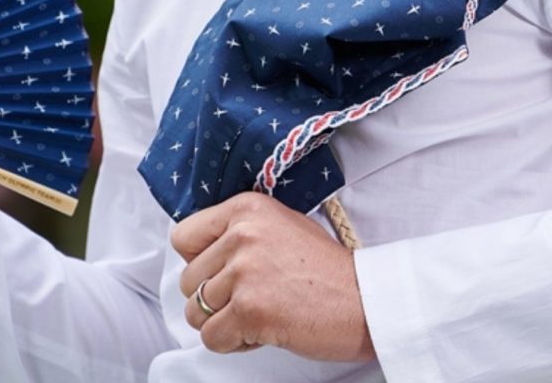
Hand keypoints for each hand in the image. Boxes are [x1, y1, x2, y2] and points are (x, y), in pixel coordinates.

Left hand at [172, 192, 374, 360]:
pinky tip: (263, 332)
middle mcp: (242, 234)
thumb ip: (238, 233)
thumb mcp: (281, 227)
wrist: (368, 301)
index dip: (198, 262)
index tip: (223, 272)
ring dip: (223, 322)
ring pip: (195, 312)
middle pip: (187, 280)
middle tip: (252, 300)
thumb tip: (200, 254)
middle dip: (213, 298)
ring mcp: (245, 272)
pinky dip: (233, 343)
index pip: (183, 237)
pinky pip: (211, 337)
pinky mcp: (251, 309)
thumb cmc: (328, 271)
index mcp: (246, 208)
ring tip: (259, 315)